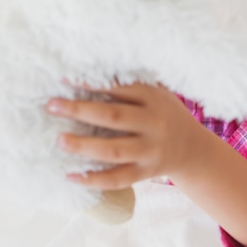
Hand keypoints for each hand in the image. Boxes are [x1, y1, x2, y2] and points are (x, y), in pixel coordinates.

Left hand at [46, 82, 204, 189]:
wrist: (193, 150)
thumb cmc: (166, 115)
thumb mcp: (158, 93)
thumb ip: (132, 84)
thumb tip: (89, 67)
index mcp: (154, 99)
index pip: (118, 89)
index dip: (90, 83)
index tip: (63, 80)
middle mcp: (153, 124)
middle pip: (113, 117)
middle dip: (80, 111)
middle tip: (52, 106)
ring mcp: (150, 151)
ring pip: (114, 150)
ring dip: (84, 146)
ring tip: (60, 140)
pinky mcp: (146, 172)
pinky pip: (118, 178)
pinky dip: (94, 179)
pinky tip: (72, 176)